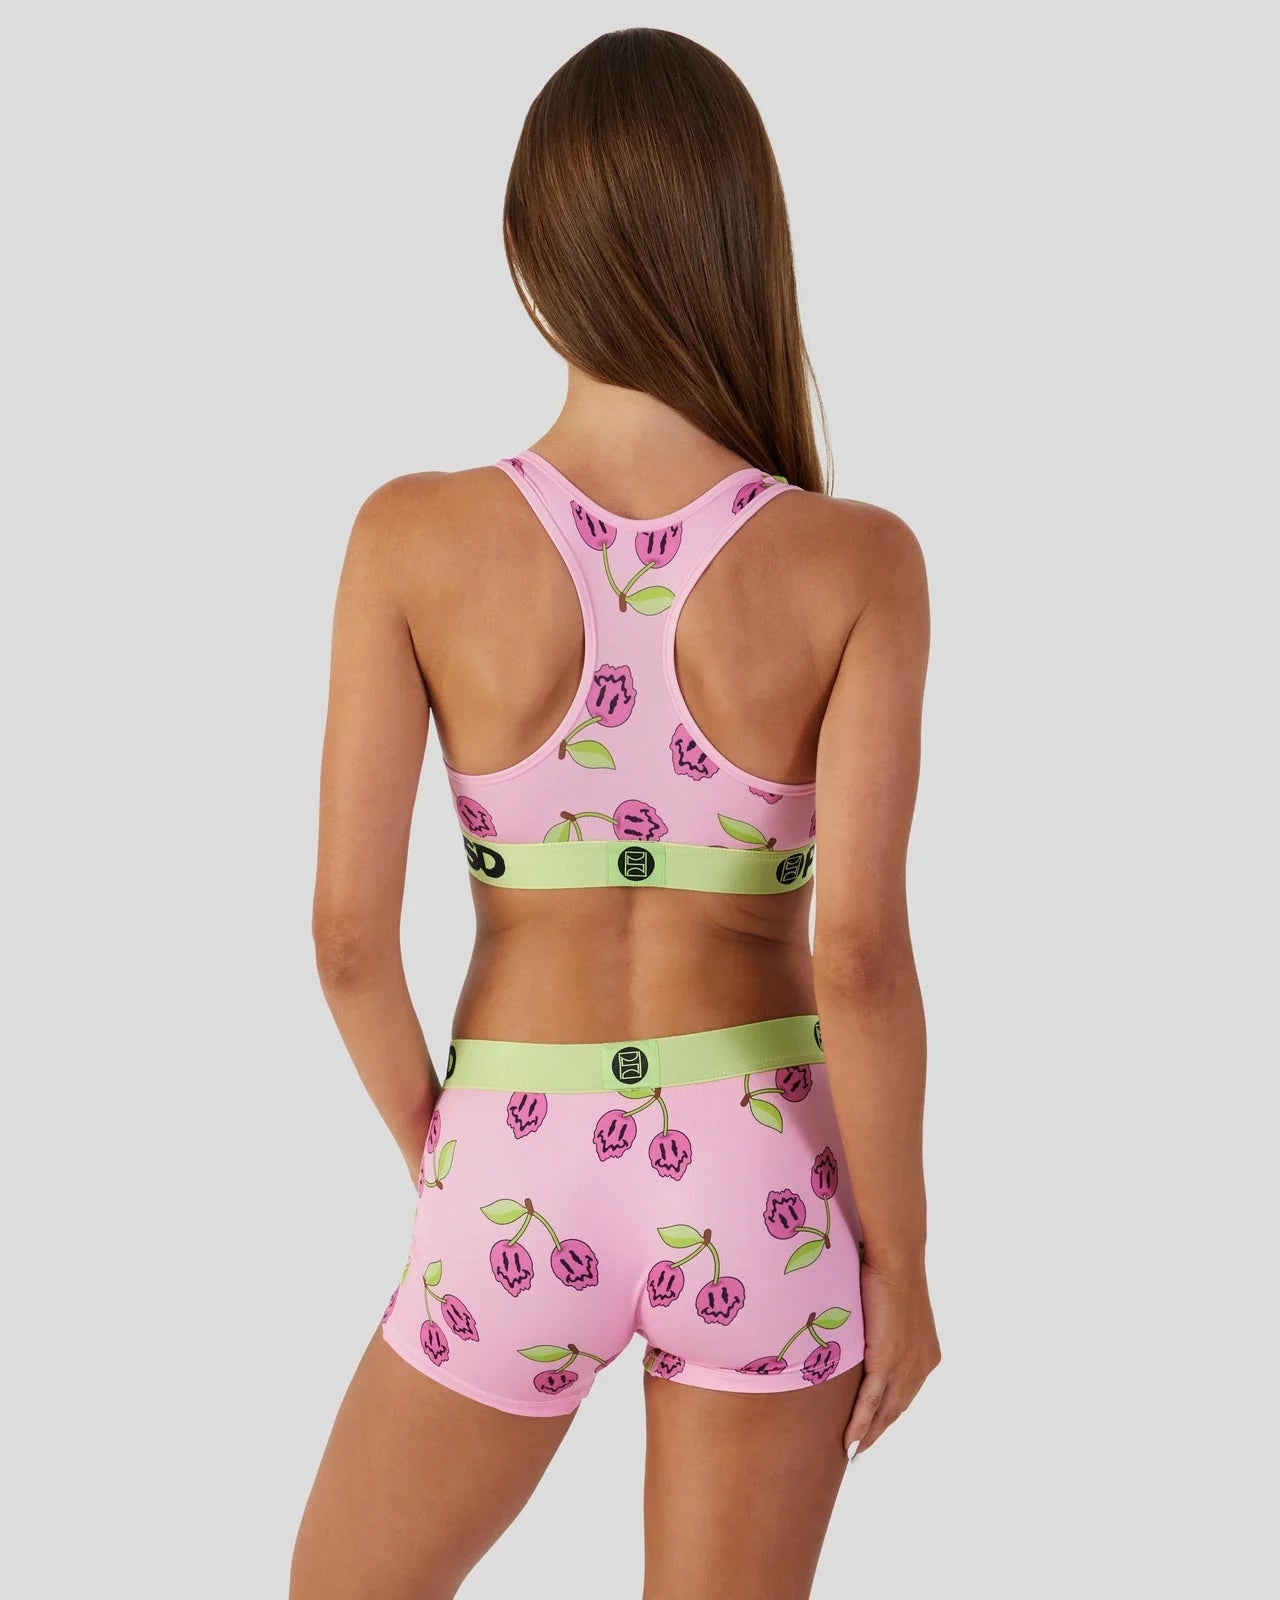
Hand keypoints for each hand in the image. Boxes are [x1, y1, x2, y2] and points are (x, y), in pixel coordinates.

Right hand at [845, 1257, 939, 1456]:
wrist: (895, 1259)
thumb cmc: (888, 1271)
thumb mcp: (890, 1308)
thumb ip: (883, 1328)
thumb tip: (867, 1328)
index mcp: (925, 1354)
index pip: (905, 1393)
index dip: (888, 1413)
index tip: (875, 1428)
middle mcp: (920, 1366)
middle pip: (896, 1409)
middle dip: (877, 1430)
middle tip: (859, 1449)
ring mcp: (905, 1367)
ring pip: (884, 1412)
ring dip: (867, 1435)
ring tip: (851, 1451)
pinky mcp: (886, 1362)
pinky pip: (871, 1402)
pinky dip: (860, 1424)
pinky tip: (850, 1441)